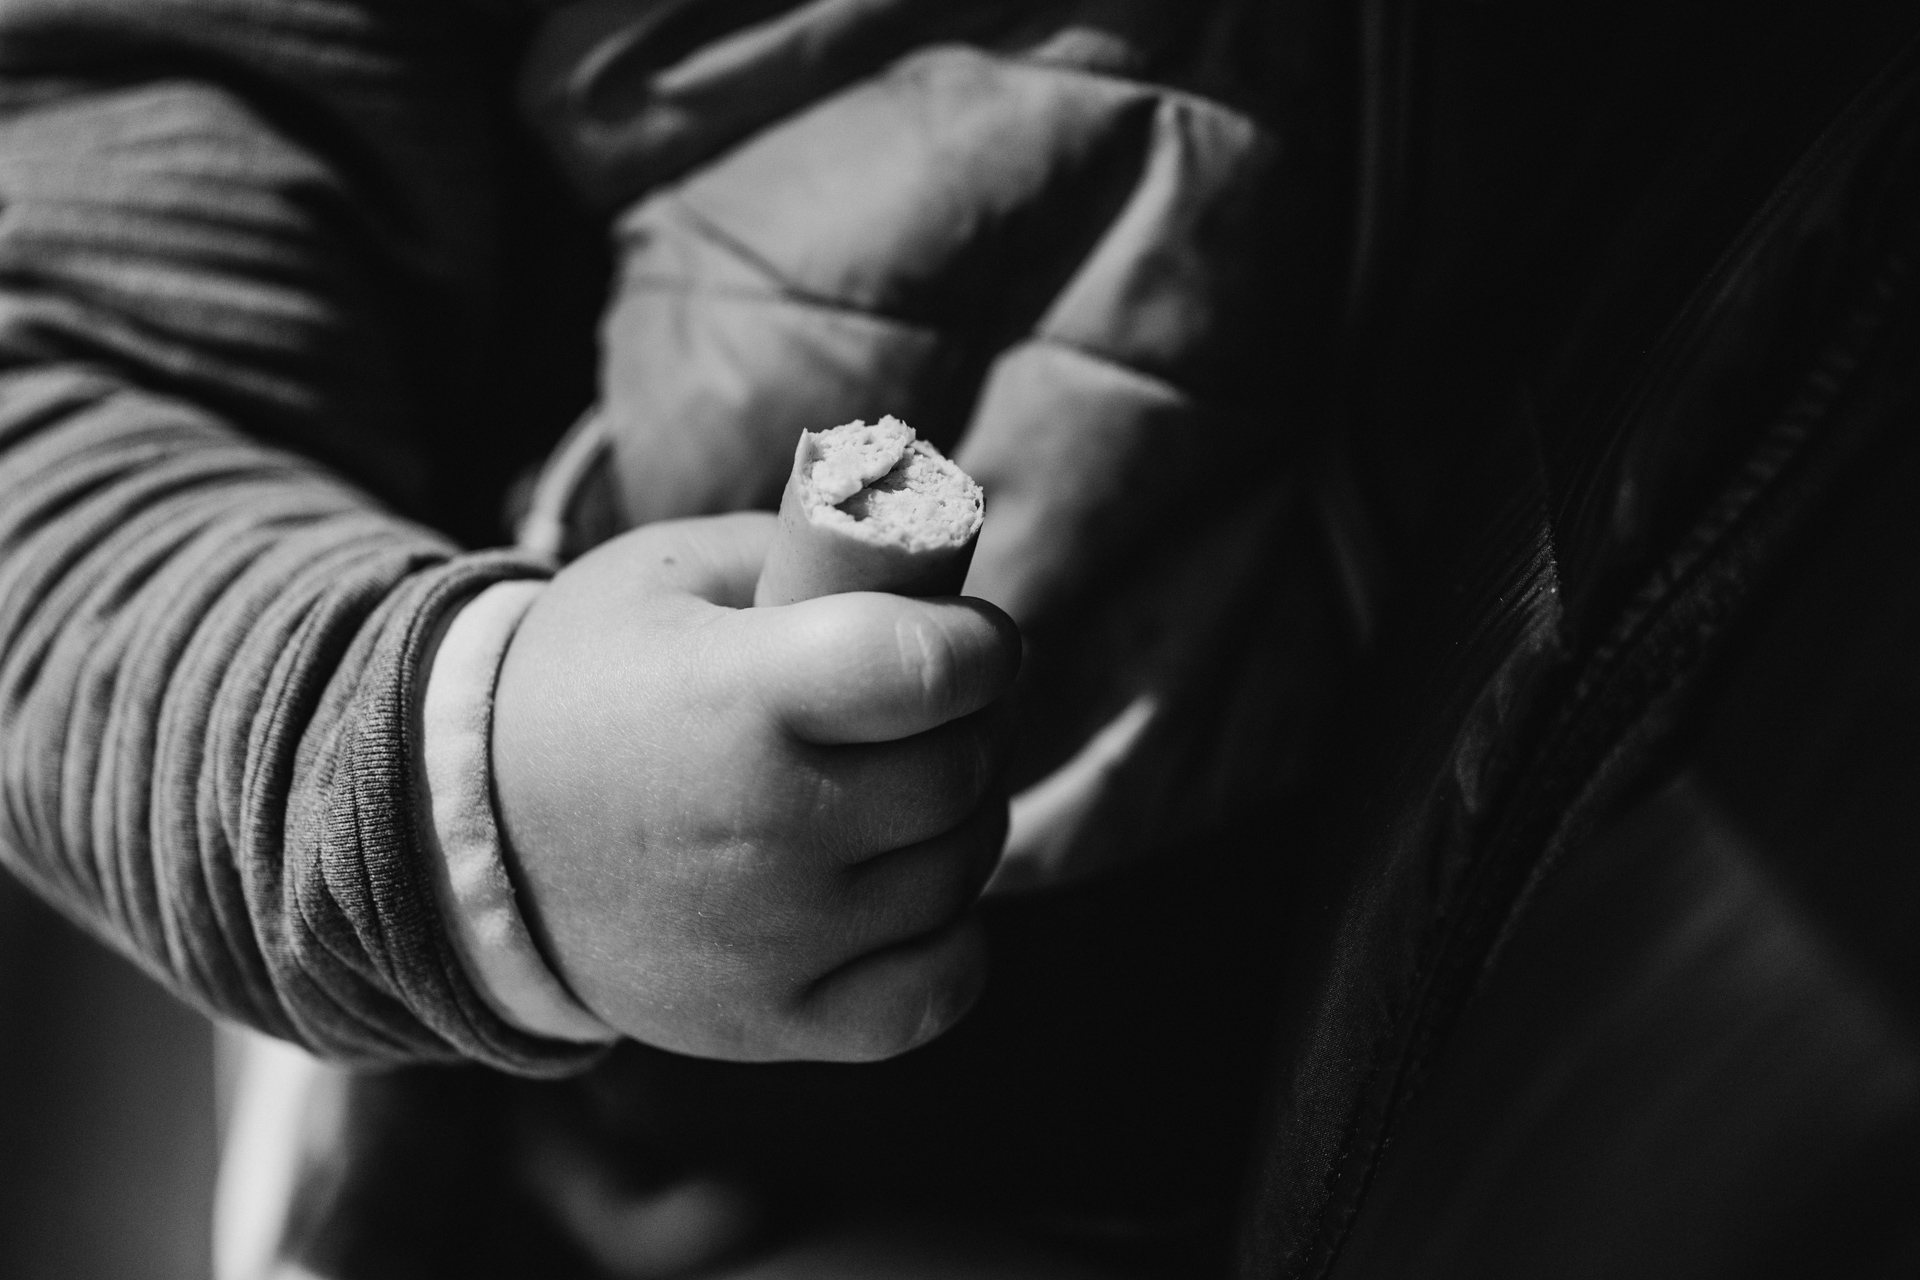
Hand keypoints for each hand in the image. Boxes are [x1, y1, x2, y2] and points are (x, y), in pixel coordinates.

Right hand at [491, 513, 1019, 1061]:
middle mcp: (767, 830)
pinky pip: (938, 989)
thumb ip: (809, 554)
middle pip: (961, 769)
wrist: (459, 838)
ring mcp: (774, 941)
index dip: (984, 643)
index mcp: (738, 700)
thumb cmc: (583, 682)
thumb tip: (933, 573)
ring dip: (963, 818)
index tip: (972, 638)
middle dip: (976, 722)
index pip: (935, 667)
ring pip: (961, 869)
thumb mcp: (672, 574)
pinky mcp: (772, 1023)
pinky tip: (913, 891)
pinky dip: (952, 937)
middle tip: (937, 707)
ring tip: (908, 785)